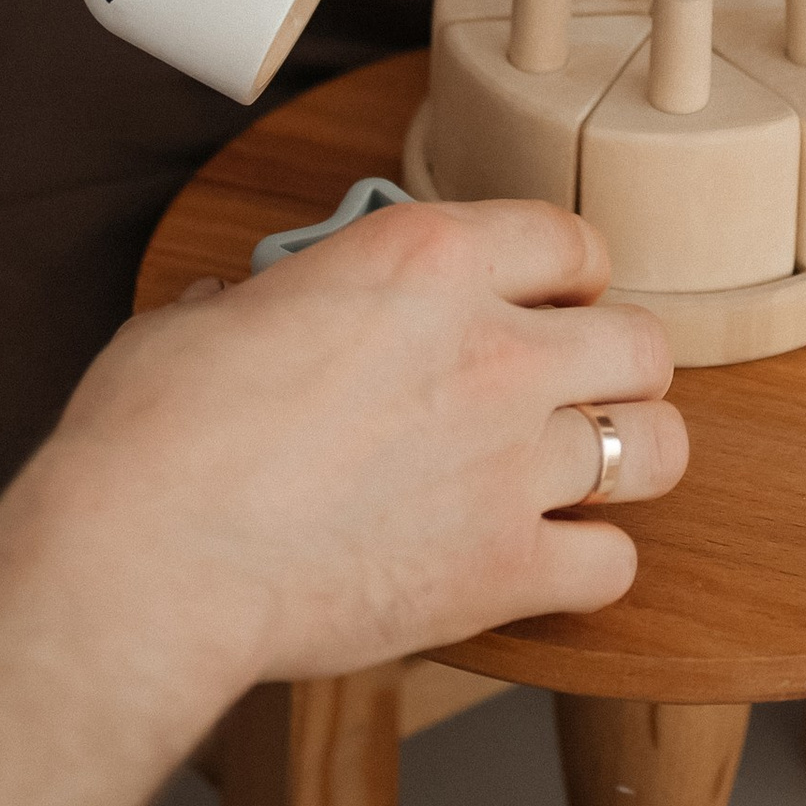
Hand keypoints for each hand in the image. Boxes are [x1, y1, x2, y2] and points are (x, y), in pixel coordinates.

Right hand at [50, 198, 685, 694]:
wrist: (150, 557)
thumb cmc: (155, 433)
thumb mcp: (208, 317)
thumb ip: (261, 306)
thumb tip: (239, 314)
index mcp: (426, 259)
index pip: (567, 236)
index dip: (568, 269)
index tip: (553, 295)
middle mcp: (494, 349)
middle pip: (642, 340)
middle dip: (618, 363)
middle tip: (577, 387)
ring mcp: (511, 462)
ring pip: (656, 447)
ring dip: (627, 457)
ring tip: (589, 473)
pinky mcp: (503, 569)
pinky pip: (613, 564)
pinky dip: (589, 566)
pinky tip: (548, 562)